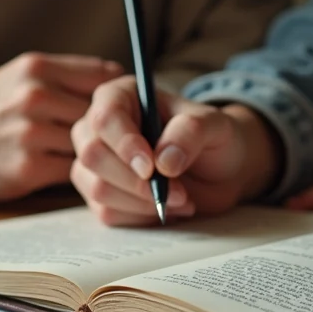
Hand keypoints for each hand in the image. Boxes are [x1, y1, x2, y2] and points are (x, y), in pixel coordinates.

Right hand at [0, 52, 123, 200]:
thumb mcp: (20, 76)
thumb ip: (65, 76)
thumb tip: (117, 80)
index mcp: (37, 67)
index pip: (104, 75)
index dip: (117, 93)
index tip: (120, 105)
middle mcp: (35, 97)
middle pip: (101, 113)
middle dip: (107, 126)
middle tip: (107, 134)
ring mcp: (31, 134)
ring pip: (88, 143)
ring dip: (89, 150)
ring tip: (81, 151)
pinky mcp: (28, 168)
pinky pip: (71, 170)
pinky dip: (72, 170)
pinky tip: (61, 165)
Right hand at [70, 76, 281, 225]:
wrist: (219, 171)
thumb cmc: (212, 138)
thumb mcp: (214, 125)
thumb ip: (191, 132)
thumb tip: (163, 161)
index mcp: (120, 96)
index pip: (106, 117)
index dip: (125, 144)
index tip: (152, 168)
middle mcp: (98, 127)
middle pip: (93, 155)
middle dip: (135, 181)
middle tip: (177, 190)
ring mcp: (94, 163)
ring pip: (97, 188)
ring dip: (142, 202)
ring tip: (180, 198)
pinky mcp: (99, 194)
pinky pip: (107, 212)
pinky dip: (142, 216)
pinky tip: (166, 206)